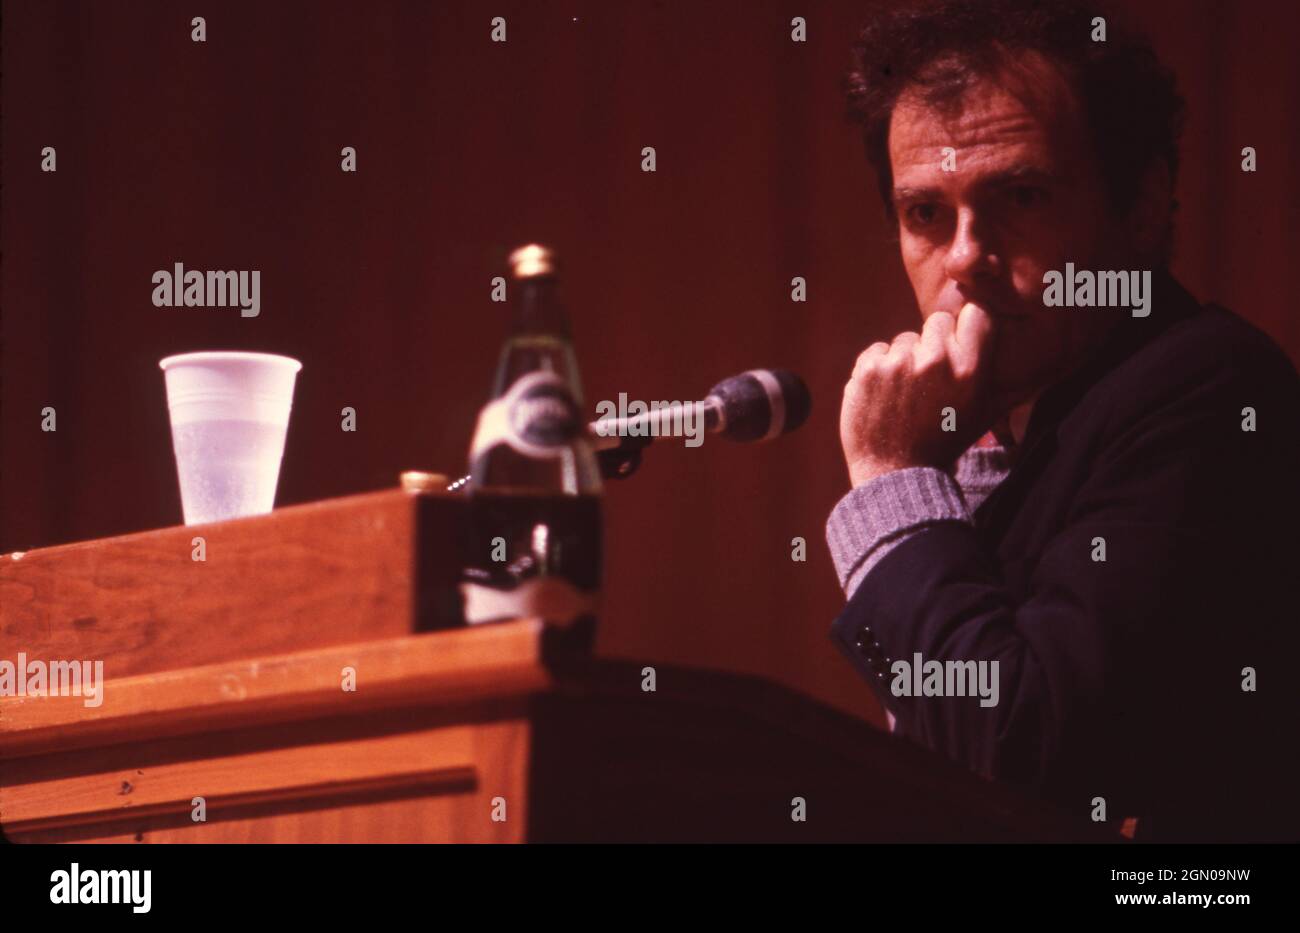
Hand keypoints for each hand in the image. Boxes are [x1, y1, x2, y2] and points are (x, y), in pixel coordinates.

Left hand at [839, 303, 997, 486]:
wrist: (896, 473)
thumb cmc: (944, 442)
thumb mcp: (984, 413)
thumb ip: (1007, 382)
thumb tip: (1044, 364)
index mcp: (970, 369)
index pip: (974, 314)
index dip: (964, 328)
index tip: (958, 345)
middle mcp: (936, 360)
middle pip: (937, 321)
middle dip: (933, 343)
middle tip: (929, 378)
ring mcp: (899, 362)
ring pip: (905, 339)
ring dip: (904, 359)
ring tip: (906, 395)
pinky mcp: (869, 368)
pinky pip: (876, 350)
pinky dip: (877, 368)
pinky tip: (884, 396)